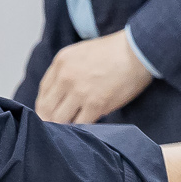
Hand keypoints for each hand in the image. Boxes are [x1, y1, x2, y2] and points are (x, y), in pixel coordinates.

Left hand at [37, 32, 154, 123]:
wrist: (137, 50)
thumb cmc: (114, 51)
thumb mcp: (82, 52)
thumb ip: (68, 71)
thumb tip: (63, 97)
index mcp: (61, 62)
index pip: (42, 92)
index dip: (44, 107)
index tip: (50, 115)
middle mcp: (65, 77)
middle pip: (46, 109)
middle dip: (50, 120)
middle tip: (58, 128)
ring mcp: (79, 92)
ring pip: (60, 120)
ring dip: (66, 126)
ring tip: (73, 130)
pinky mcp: (95, 104)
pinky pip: (81, 125)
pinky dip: (82, 129)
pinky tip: (88, 129)